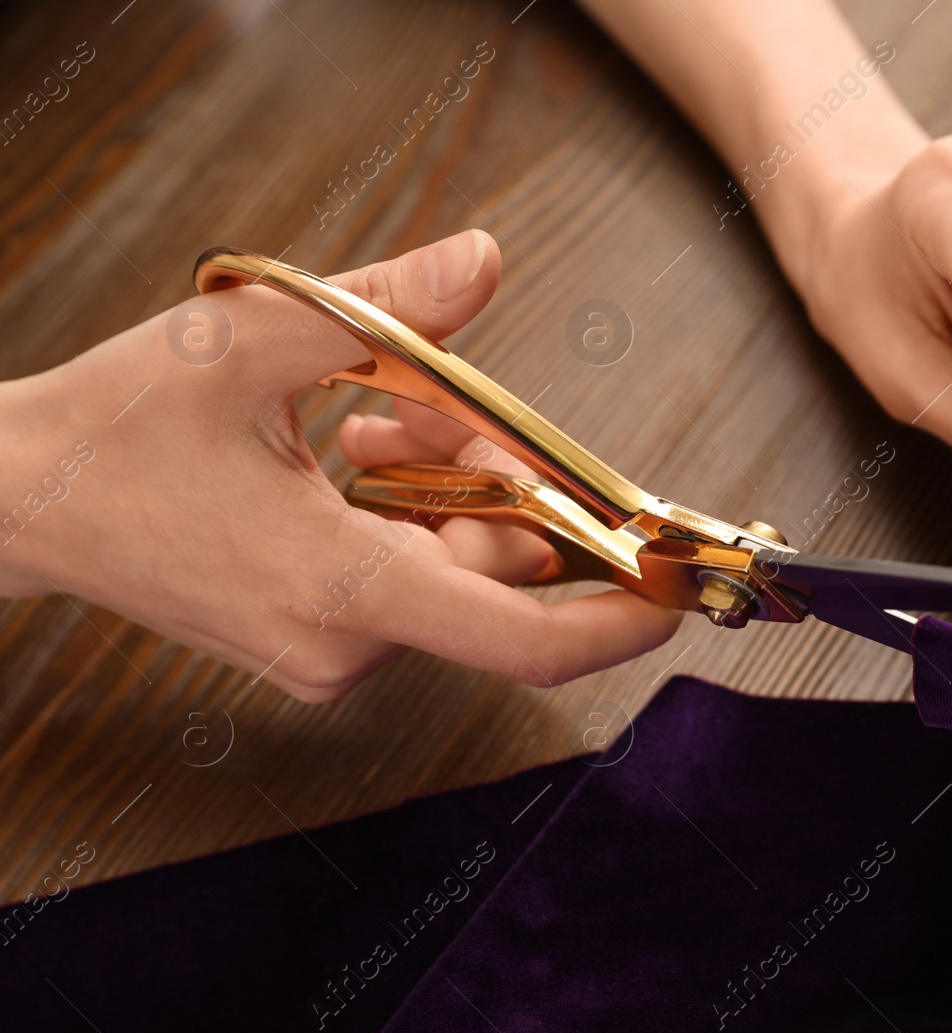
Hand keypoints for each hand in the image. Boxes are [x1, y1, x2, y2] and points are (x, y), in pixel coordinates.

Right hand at [0, 231, 679, 701]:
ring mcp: (330, 649)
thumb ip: (384, 304)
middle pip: (494, 570)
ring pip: (455, 561)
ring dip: (449, 478)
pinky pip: (413, 571)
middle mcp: (346, 643)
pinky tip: (359, 441)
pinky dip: (413, 504)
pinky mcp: (318, 637)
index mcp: (341, 593)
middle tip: (439, 396)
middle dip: (501, 477)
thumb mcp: (251, 340)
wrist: (23, 501)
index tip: (681, 585)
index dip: (618, 621)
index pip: (523, 642)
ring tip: (372, 408)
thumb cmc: (117, 429)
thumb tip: (488, 259)